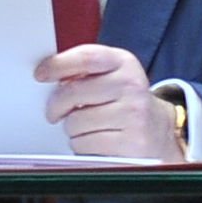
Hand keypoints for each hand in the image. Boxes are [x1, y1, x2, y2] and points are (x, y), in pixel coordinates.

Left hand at [37, 44, 189, 161]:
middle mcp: (132, 86)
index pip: (86, 57)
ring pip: (75, 122)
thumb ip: (85, 72)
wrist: (160, 133)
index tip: (41, 74)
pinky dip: (82, 146)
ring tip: (85, 128)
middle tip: (55, 112)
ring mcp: (133, 114)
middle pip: (73, 92)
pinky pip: (84, 144)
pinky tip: (95, 141)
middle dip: (56, 105)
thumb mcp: (113, 77)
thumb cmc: (125, 103)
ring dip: (72, 129)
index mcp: (124, 63)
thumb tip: (48, 75)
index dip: (58, 64)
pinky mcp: (130, 142)